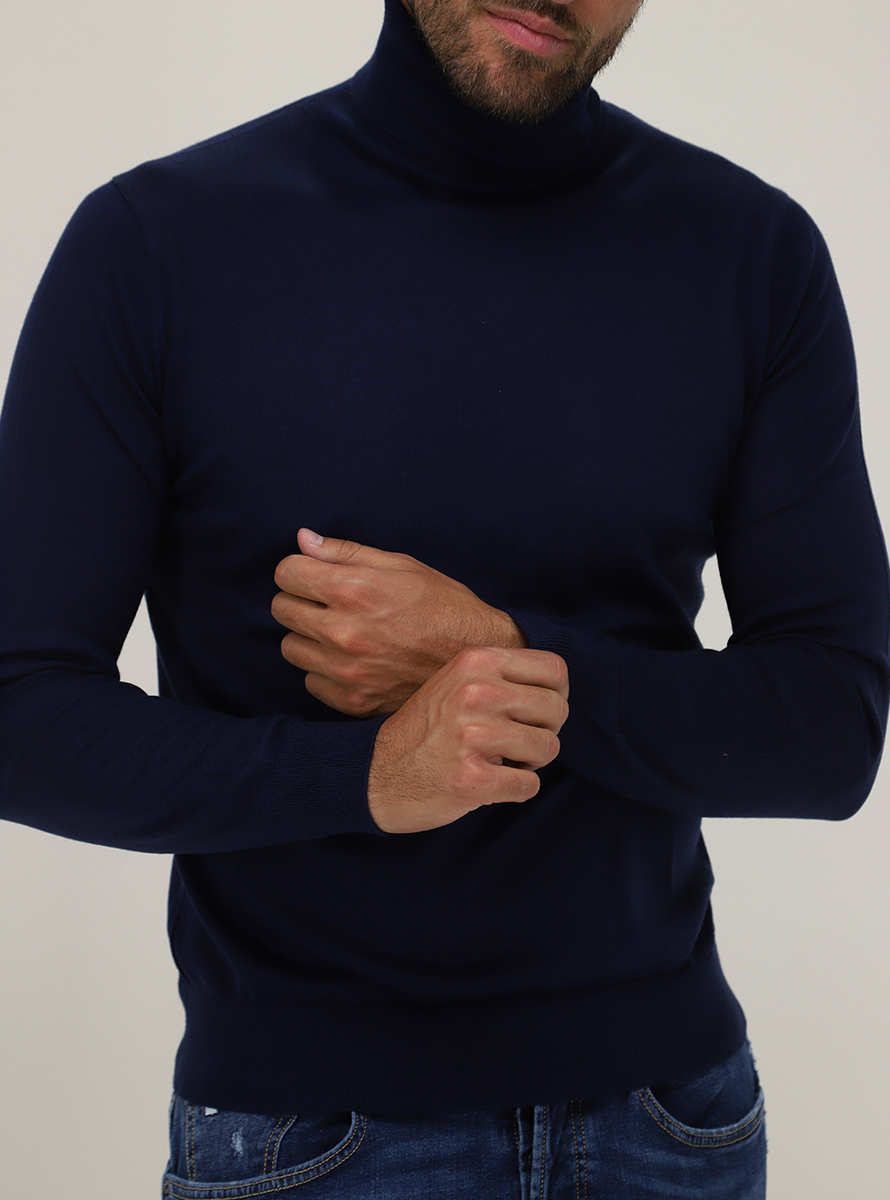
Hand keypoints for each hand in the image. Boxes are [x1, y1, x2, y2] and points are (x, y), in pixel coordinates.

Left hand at [271, 529, 527, 716]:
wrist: (477, 658)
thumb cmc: (443, 605)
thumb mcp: (401, 566)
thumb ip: (346, 553)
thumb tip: (303, 540)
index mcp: (353, 590)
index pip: (286, 573)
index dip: (299, 570)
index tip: (315, 575)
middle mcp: (342, 632)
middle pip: (282, 609)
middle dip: (301, 600)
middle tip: (330, 603)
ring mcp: (346, 671)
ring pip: (291, 648)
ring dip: (309, 637)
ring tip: (343, 633)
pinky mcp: (352, 701)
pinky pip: (311, 682)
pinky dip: (325, 671)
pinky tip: (354, 661)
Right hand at [366, 646, 568, 833]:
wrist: (375, 775)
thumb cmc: (425, 731)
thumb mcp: (455, 683)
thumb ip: (500, 676)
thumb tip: (559, 688)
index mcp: (475, 662)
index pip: (554, 669)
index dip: (558, 694)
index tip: (540, 712)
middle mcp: (475, 693)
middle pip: (557, 709)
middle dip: (545, 732)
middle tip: (517, 743)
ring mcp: (472, 735)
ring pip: (549, 748)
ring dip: (531, 763)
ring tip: (501, 762)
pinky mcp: (472, 778)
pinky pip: (530, 785)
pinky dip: (516, 790)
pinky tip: (490, 783)